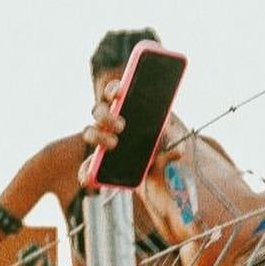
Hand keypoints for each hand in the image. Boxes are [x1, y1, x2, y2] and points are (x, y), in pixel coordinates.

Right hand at [81, 81, 189, 199]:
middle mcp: (110, 122)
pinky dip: (85, 170)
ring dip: (98, 135)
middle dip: (106, 116)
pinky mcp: (99, 163)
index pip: (113, 92)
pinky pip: (86, 166)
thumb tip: (179, 152)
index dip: (113, 89)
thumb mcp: (170, 141)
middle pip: (98, 111)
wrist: (157, 173)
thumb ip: (174, 141)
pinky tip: (88, 176)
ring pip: (89, 131)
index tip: (119, 93)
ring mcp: (102, 141)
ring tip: (113, 144)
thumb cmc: (161, 146)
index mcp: (125, 109)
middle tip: (122, 126)